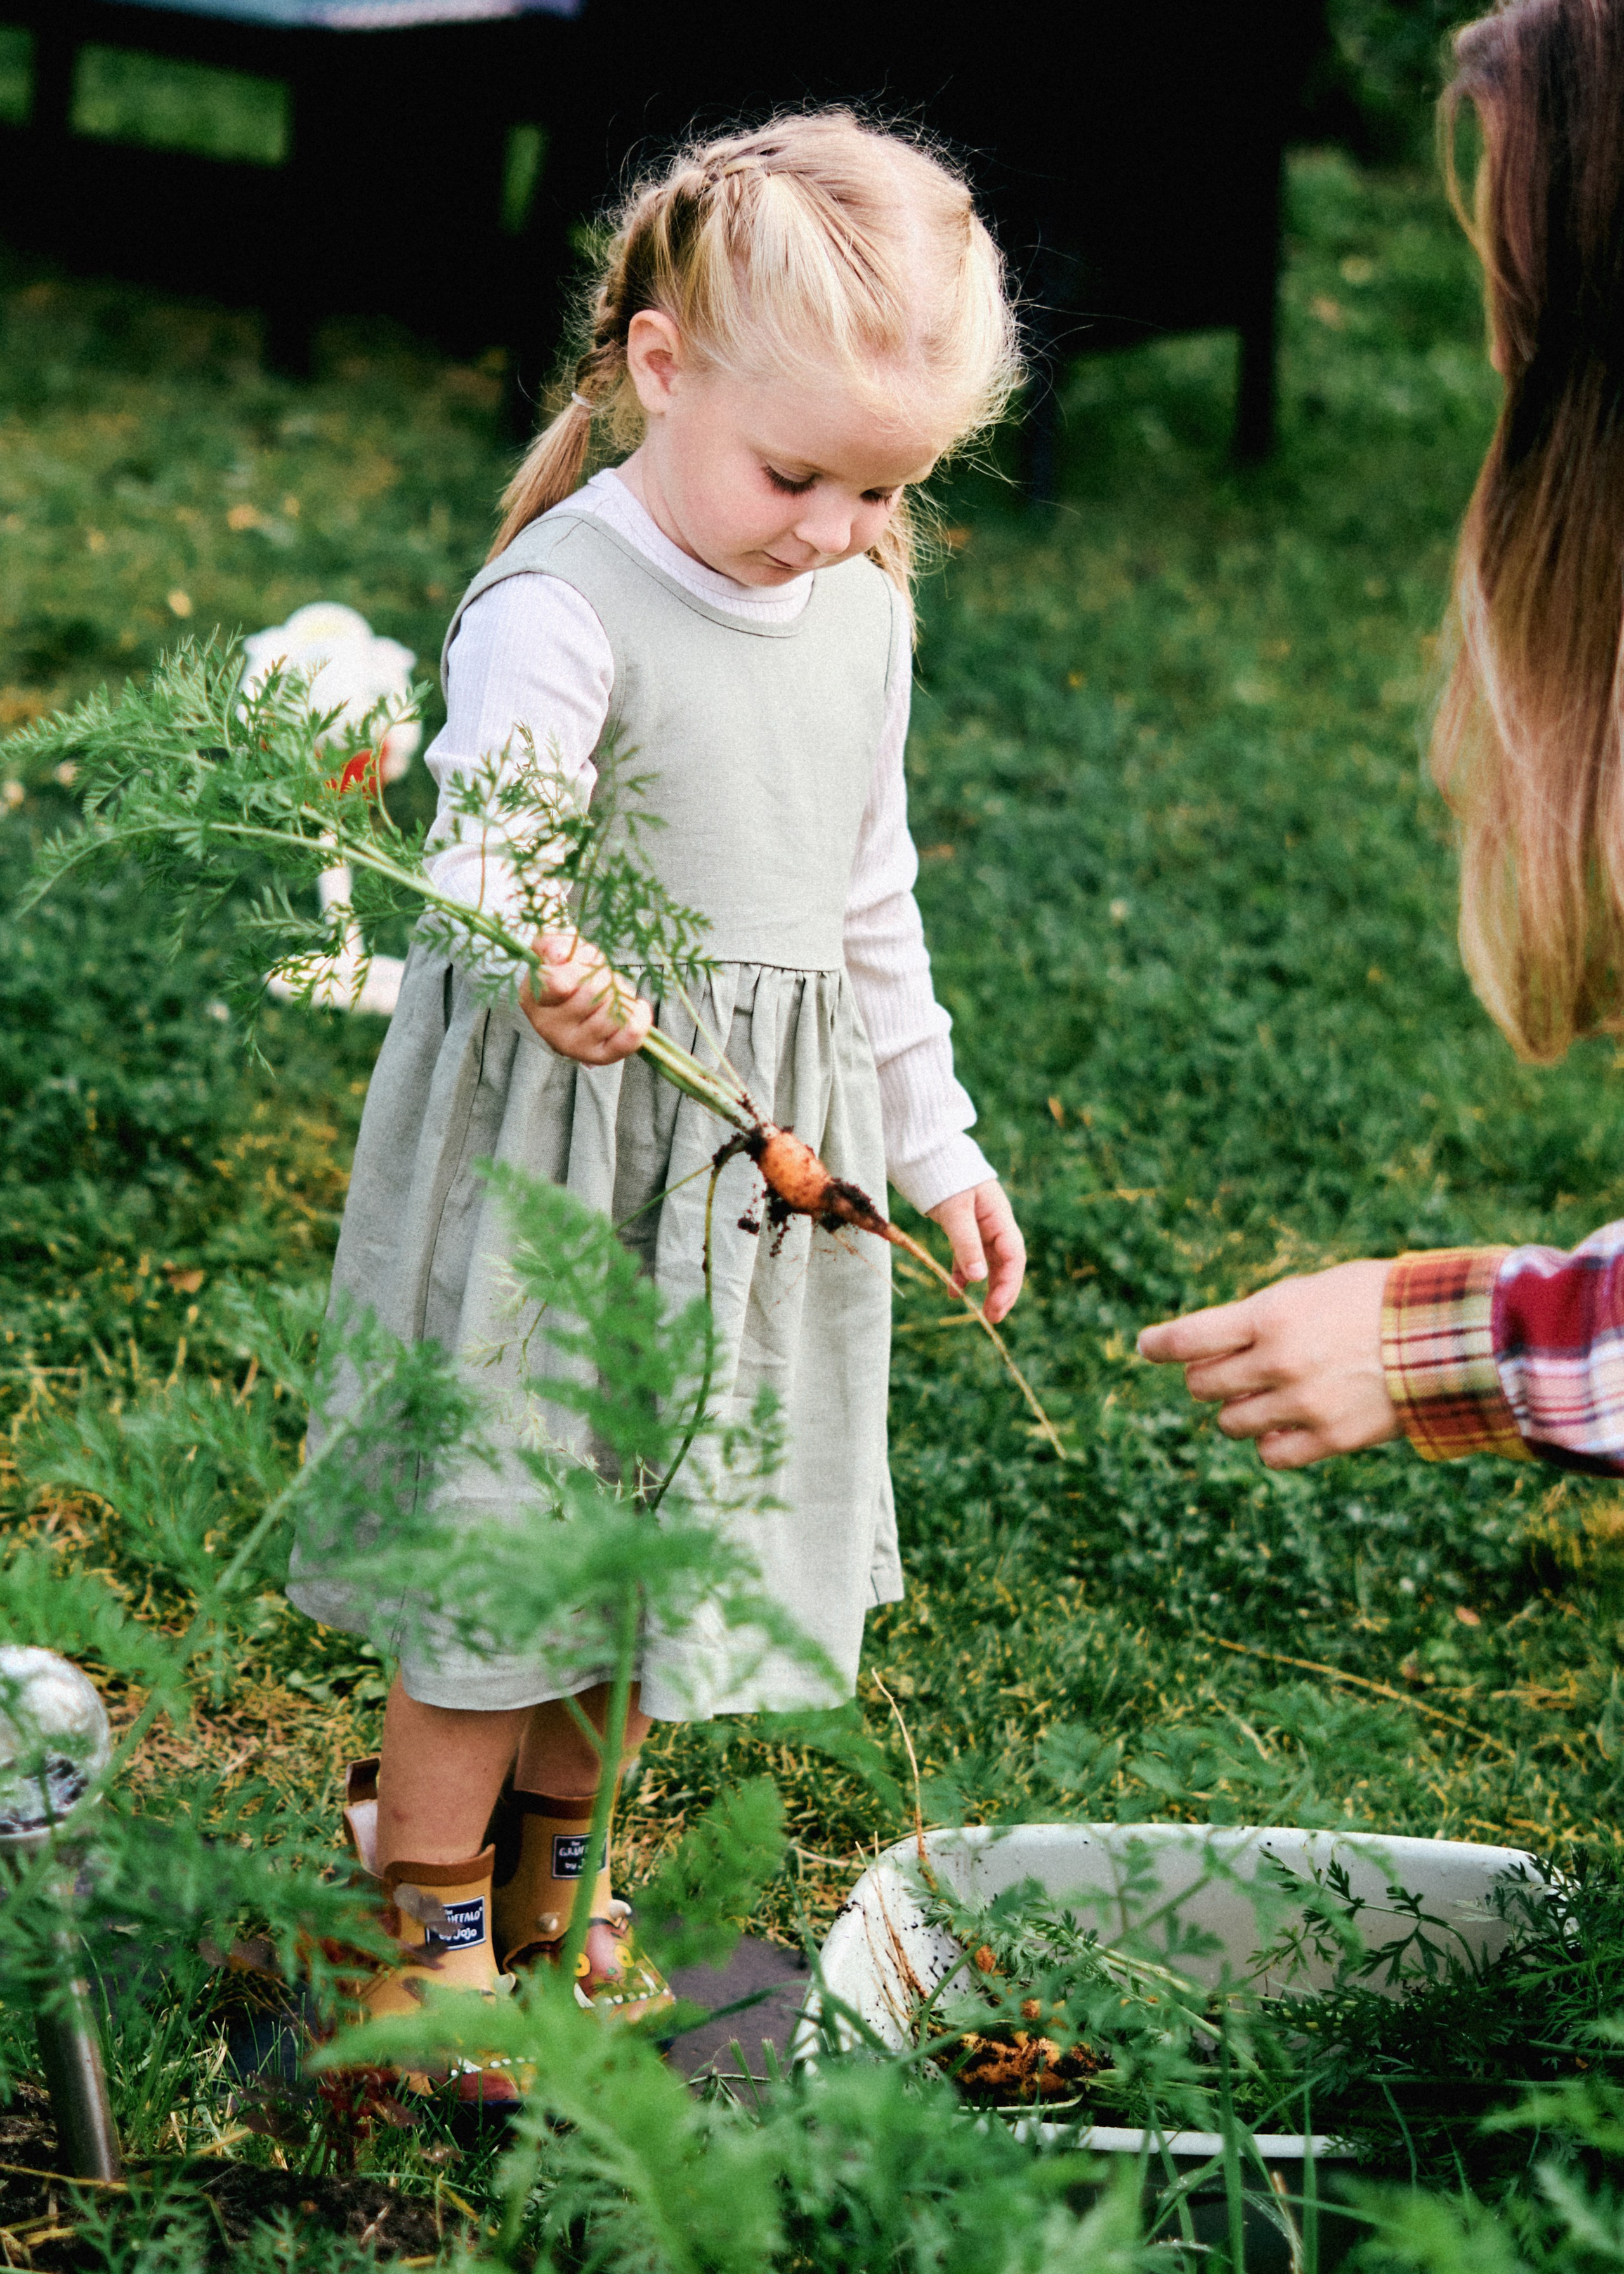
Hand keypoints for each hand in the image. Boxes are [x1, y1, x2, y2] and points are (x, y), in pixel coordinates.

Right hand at [518, 931, 651, 1064]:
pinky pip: (628, 1038)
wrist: (569, 1003)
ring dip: (621, 996)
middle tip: (600, 976)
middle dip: (604, 977)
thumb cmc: (564, 971)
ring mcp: (573, 1046)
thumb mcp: (554, 949)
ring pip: (612, 1014)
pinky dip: (639, 1019)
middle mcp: (549, 1026)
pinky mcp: (597, 1057)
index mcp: (534, 998)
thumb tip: (561, 955)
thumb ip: (553, 944)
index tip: (580, 961)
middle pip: (594, 993)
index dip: (577, 968)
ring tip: (612, 992)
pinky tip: (637, 1007)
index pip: (557, 983)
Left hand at [927, 1179, 1025, 1323]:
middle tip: (993, 1317)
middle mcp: (994, 1223)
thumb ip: (966, 1243)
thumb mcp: (955, 1212)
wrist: (927, 1153)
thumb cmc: (945, 1176)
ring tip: (979, 1311)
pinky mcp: (963, 1226)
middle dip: (1002, 1291)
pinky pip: (968, 1255)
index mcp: (999, 1216)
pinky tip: (953, 1291)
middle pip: (1005, 1262)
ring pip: (988, 1261)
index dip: (1008, 1285)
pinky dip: (962, 1273)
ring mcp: (980, 1225)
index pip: (1013, 1257)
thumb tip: (978, 1279)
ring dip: (985, 1285)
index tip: (997, 1308)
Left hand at [1135, 1258, 1400, 1469]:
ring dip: (1238, 1409)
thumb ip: (1261, 1317)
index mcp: (1271, 1315)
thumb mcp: (1311, 1290)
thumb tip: (1214, 1346)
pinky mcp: (1331, 1439)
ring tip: (1266, 1394)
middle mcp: (1279, 1362)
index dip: (1161, 1344)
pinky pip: (1271, 1455)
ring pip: (1231, 1422)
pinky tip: (1286, 1425)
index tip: (1147, 1346)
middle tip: (1226, 1369)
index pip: (1189, 1338)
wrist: (1450, 1336)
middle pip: (1204, 1384)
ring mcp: (1304, 1404)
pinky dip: (1270, 1442)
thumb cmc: (1378, 1301)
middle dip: (1208, 1377)